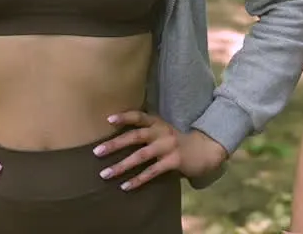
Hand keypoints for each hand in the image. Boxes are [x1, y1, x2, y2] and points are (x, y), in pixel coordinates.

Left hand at [93, 110, 228, 190]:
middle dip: (114, 144)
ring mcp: (168, 147)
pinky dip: (137, 180)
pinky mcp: (173, 161)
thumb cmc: (178, 141)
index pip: (139, 116)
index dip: (124, 117)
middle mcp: (161, 132)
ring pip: (140, 156)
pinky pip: (152, 172)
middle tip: (97, 152)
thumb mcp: (164, 131)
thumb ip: (147, 131)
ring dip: (121, 166)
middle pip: (135, 136)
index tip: (108, 119)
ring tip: (105, 174)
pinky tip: (125, 186)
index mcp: (158, 123)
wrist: (205, 149)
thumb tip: (120, 137)